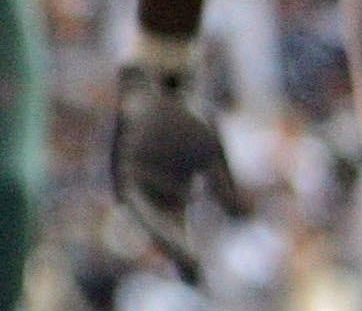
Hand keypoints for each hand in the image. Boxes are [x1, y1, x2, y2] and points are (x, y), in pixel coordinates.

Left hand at [111, 62, 243, 283]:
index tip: (200, 278)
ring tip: (179, 255)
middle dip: (175, 251)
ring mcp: (132, 175)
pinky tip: (154, 227)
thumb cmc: (188, 121)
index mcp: (169, 194)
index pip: (176, 229)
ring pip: (144, 215)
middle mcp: (148, 189)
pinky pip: (129, 188)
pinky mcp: (121, 159)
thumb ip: (222, 185)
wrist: (165, 83)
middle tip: (194, 275)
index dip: (185, 252)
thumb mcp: (212, 156)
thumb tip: (240, 218)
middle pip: (159, 228)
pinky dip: (141, 208)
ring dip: (160, 236)